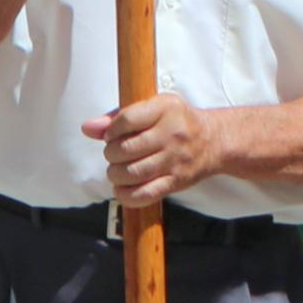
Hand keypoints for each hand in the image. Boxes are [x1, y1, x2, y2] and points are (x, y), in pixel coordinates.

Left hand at [83, 89, 216, 209]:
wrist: (214, 141)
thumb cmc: (176, 121)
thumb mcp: (152, 107)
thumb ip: (117, 116)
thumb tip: (88, 128)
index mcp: (165, 109)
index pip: (126, 120)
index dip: (111, 131)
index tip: (112, 135)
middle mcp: (172, 134)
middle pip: (125, 149)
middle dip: (111, 154)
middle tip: (115, 154)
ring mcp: (175, 159)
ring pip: (132, 173)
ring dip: (116, 174)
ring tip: (118, 170)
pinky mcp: (177, 181)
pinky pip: (145, 194)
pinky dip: (127, 195)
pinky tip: (123, 188)